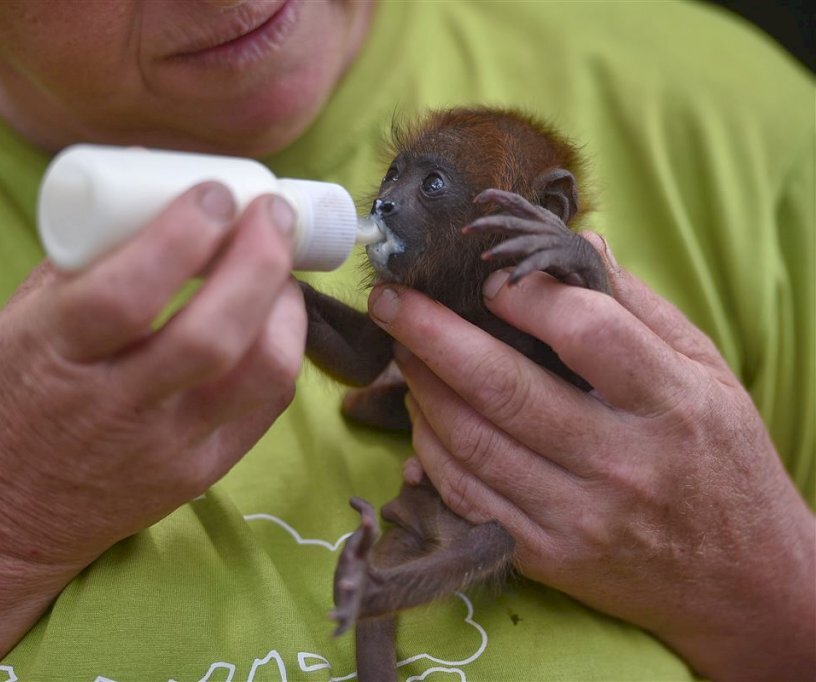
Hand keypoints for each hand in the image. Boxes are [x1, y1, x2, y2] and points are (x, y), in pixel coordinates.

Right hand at [0, 182, 306, 678]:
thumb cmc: (5, 403)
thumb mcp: (16, 321)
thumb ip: (84, 259)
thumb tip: (149, 181)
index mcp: (50, 356)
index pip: (127, 293)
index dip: (183, 233)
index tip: (214, 192)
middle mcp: (112, 409)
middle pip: (212, 334)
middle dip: (259, 259)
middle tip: (272, 212)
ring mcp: (163, 450)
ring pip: (257, 375)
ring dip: (284, 306)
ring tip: (280, 266)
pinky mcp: (198, 476)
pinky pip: (265, 408)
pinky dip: (283, 350)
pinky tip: (276, 317)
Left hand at [366, 234, 814, 679]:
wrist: (742, 583)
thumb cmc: (723, 462)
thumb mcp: (708, 373)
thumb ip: (640, 307)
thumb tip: (578, 241)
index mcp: (671, 403)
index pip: (586, 332)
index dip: (525, 296)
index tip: (487, 277)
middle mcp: (621, 463)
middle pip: (503, 388)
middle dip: (430, 335)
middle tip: (390, 300)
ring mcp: (578, 516)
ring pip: (471, 443)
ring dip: (421, 389)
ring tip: (402, 351)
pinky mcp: (546, 555)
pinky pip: (466, 494)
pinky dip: (431, 449)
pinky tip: (423, 413)